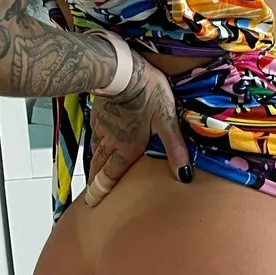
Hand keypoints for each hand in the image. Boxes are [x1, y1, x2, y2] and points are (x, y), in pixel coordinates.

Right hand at [84, 53, 191, 207]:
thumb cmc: (148, 95)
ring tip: (93, 173)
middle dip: (95, 182)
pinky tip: (97, 142)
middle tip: (90, 195)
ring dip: (94, 164)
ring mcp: (102, 127)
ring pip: (95, 151)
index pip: (110, 175)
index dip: (100, 191)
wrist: (123, 70)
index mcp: (126, 148)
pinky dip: (94, 144)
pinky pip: (94, 135)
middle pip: (100, 166)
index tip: (91, 204)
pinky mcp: (98, 113)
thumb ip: (175, 149)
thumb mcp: (167, 122)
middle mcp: (111, 142)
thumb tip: (185, 176)